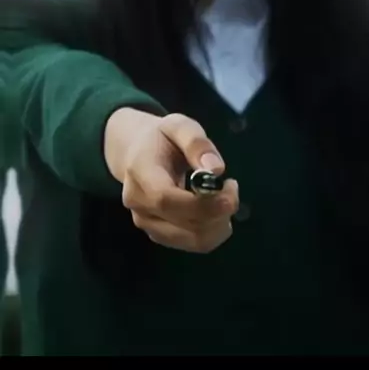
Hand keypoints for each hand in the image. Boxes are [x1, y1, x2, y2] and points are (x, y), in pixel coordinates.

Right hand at [104, 109, 238, 252]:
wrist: (136, 153)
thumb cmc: (162, 137)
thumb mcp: (179, 126)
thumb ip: (197, 143)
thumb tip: (217, 170)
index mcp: (140, 172)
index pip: (166, 199)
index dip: (201, 204)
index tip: (230, 195)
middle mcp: (138, 204)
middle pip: (184, 224)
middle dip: (219, 211)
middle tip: (231, 187)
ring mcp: (146, 223)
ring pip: (194, 240)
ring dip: (220, 223)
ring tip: (224, 196)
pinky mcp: (159, 235)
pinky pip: (194, 244)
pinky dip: (214, 230)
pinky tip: (215, 209)